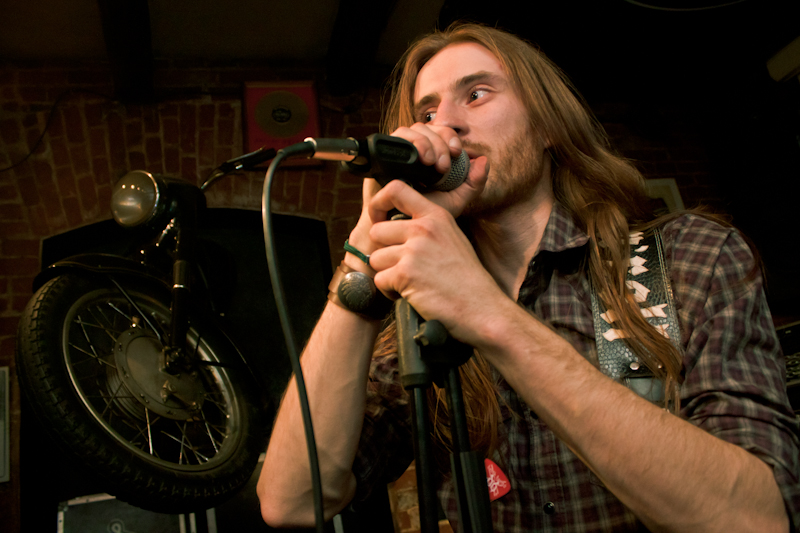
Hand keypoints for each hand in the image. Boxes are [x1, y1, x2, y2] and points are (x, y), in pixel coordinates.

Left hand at [367, 179, 505, 344]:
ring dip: (387, 274)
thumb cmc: (466, 279)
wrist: (481, 308)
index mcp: (435, 216)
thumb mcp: (451, 238)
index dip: (378, 203)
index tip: (377, 218)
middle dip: (383, 251)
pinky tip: (412, 294)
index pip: (396, 189)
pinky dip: (390, 291)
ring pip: (375, 258)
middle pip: (376, 231)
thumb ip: (426, 227)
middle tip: (402, 267)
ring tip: (411, 283)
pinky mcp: (406, 273)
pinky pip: (379, 280)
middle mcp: (423, 229)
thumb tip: (393, 224)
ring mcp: (414, 250)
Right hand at [388, 123, 488, 217]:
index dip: (450, 137)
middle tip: (444, 165)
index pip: (439, 132)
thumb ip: (474, 183)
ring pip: (409, 130)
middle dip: (438, 142)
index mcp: (430, 154)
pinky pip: (393, 139)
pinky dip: (409, 143)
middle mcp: (412, 151)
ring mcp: (396, 153)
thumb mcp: (456, 201)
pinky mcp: (382, 158)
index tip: (457, 153)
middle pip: (425, 128)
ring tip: (430, 163)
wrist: (401, 229)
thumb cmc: (425, 215)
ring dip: (424, 142)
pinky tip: (418, 159)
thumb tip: (483, 160)